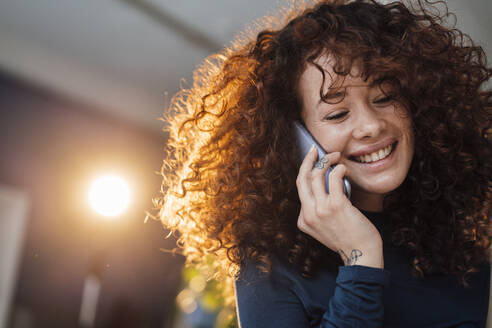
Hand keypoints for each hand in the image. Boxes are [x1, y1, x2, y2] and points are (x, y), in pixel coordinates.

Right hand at [296, 147, 383, 267]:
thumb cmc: (348, 239)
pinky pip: (334, 177)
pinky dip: (339, 168)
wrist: (362, 256)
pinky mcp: (336, 205)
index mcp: (303, 221)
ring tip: (335, 156)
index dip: (306, 172)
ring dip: (326, 160)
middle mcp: (308, 214)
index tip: (313, 161)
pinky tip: (345, 169)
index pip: (300, 189)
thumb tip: (326, 186)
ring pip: (315, 175)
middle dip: (308, 160)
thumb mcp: (325, 229)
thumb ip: (319, 212)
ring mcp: (320, 210)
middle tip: (314, 149)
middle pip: (302, 179)